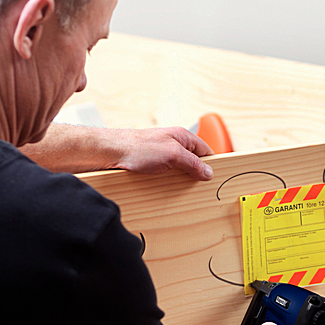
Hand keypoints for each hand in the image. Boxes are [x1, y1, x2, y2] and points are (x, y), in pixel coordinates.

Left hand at [22, 123, 214, 177]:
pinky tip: (166, 187)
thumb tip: (208, 172)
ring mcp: (161, 153)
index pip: (206, 151)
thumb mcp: (173, 155)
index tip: (215, 178)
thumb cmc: (136, 147)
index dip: (211, 165)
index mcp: (182, 137)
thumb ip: (193, 163)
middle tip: (198, 187)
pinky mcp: (150, 163)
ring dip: (181, 179)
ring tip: (181, 188)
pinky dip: (168, 181)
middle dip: (196, 174)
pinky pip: (166, 174)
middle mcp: (173, 143)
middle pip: (193, 161)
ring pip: (179, 169)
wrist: (109, 152)